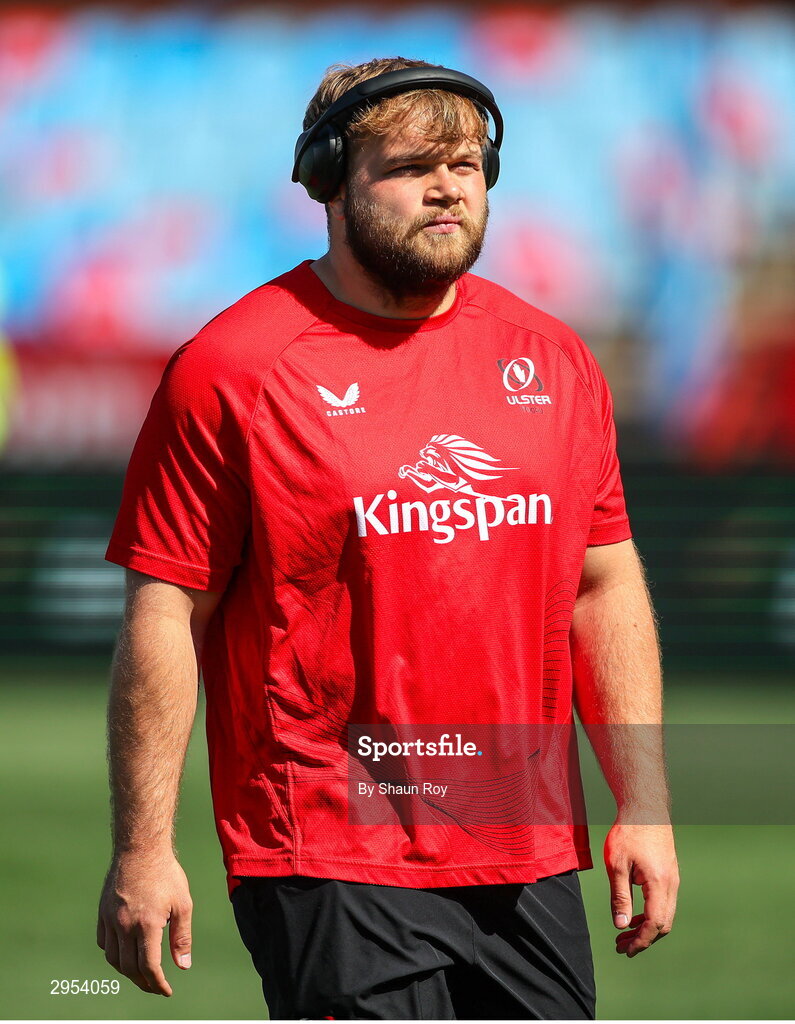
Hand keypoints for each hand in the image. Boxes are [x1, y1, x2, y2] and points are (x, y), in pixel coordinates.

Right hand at [97, 850, 192, 995]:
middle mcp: (124, 925)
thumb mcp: (183, 903)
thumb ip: (182, 937)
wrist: (140, 847)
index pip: (149, 967)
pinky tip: (124, 952)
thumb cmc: (166, 873)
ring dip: (126, 971)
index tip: (166, 990)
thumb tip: (183, 966)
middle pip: (129, 968)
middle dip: (143, 982)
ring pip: (113, 958)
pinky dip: (113, 953)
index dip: (158, 984)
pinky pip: (103, 942)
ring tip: (141, 974)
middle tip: (155, 986)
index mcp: (146, 924)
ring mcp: (110, 919)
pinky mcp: (102, 912)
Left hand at [604, 819, 678, 957]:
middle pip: (663, 924)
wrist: (645, 807)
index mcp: (660, 883)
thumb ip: (620, 897)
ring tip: (625, 932)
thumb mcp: (617, 865)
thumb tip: (621, 926)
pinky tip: (635, 914)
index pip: (654, 924)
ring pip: (665, 914)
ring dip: (647, 927)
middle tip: (621, 945)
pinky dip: (651, 913)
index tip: (626, 950)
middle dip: (643, 938)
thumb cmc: (629, 832)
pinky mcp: (670, 873)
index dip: (641, 941)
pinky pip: (664, 902)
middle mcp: (672, 884)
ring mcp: (673, 878)